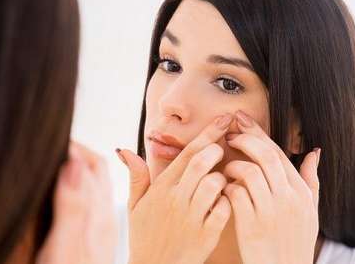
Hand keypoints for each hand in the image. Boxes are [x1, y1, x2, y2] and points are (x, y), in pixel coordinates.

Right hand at [36, 141, 117, 263]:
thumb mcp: (66, 243)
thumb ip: (72, 206)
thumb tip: (74, 163)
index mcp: (100, 213)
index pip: (94, 165)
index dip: (75, 147)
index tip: (57, 138)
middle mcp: (106, 216)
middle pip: (99, 171)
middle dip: (81, 153)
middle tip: (59, 144)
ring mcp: (104, 227)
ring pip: (98, 185)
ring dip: (83, 168)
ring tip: (64, 161)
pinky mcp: (97, 237)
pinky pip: (95, 201)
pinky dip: (83, 186)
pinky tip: (73, 193)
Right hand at [117, 114, 233, 263]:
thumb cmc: (145, 236)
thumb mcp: (135, 206)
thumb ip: (136, 176)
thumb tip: (124, 149)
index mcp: (162, 188)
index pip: (187, 153)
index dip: (208, 134)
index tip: (224, 120)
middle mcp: (176, 199)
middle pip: (202, 162)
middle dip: (217, 150)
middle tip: (223, 149)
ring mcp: (192, 217)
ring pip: (215, 184)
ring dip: (224, 178)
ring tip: (222, 181)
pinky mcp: (206, 234)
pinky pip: (225, 209)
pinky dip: (230, 201)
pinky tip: (226, 202)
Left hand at [222, 110, 320, 263]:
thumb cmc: (296, 242)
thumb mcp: (311, 211)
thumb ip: (311, 180)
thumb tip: (314, 151)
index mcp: (301, 192)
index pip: (278, 153)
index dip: (258, 134)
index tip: (242, 120)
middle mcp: (288, 199)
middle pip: (264, 156)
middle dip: (244, 139)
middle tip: (230, 134)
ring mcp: (270, 212)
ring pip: (248, 173)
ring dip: (233, 166)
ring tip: (227, 168)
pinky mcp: (252, 226)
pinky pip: (236, 196)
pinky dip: (227, 188)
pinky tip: (225, 190)